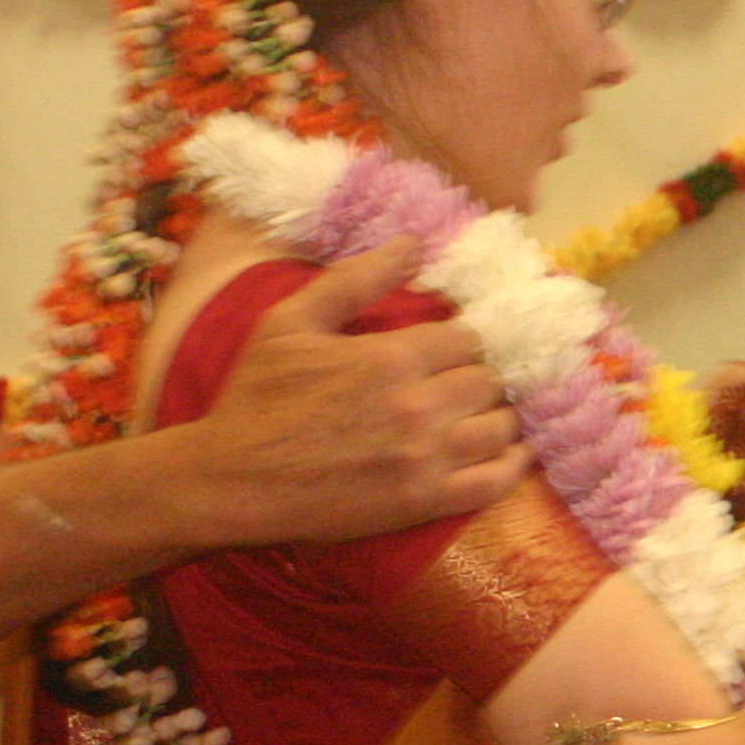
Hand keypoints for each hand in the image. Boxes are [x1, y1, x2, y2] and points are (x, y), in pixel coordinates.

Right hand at [181, 241, 528, 545]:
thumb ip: (356, 279)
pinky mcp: (424, 502)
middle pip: (490, 380)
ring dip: (504, 416)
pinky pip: (494, 482)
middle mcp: (418, 407)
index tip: (462, 345)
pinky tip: (516, 453)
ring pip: (501, 427)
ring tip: (493, 411)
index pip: (469, 337)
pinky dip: (514, 466)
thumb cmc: (256, 397)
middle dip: (485, 375)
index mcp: (390, 358)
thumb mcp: (291, 322)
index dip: (468, 338)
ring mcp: (425, 459)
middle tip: (475, 378)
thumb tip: (414, 242)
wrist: (228, 481)